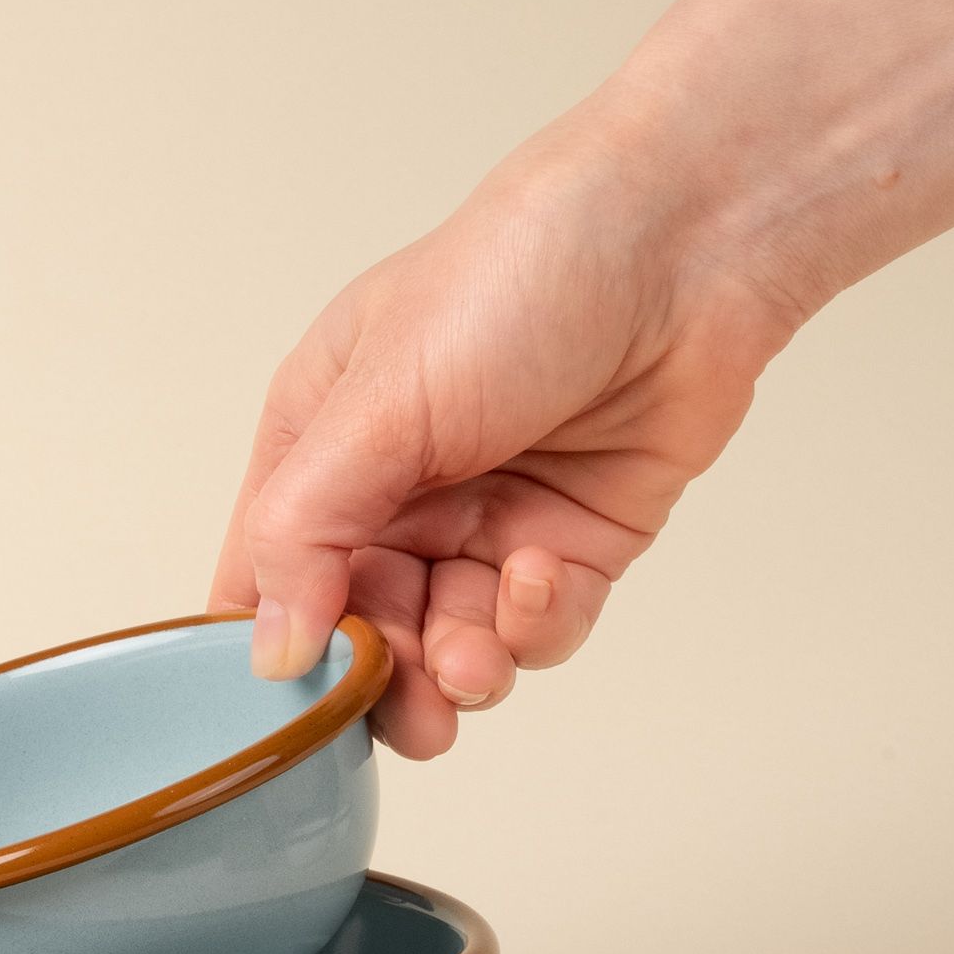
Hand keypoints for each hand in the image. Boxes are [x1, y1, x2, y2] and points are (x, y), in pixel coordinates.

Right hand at [208, 122, 794, 756]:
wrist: (690, 240)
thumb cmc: (516, 277)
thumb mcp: (377, 403)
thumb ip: (305, 530)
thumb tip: (270, 650)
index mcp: (318, 446)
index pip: (264, 576)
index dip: (276, 645)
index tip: (299, 695)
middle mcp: (393, 494)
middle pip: (363, 631)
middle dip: (386, 678)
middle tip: (411, 712)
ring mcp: (482, 524)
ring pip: (449, 648)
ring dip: (461, 669)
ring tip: (475, 665)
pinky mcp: (569, 546)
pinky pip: (536, 631)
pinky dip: (535, 627)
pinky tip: (541, 574)